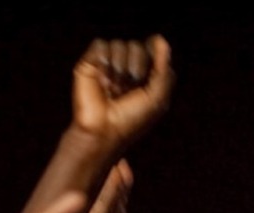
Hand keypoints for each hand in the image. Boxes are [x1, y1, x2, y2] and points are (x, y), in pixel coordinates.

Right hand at [72, 36, 175, 150]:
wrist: (103, 131)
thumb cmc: (131, 120)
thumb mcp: (157, 98)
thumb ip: (163, 69)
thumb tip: (160, 39)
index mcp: (144, 78)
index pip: (152, 52)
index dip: (154, 54)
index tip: (151, 67)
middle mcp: (126, 71)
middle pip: (136, 46)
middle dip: (137, 64)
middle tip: (130, 84)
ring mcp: (108, 67)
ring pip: (118, 44)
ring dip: (119, 66)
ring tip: (113, 87)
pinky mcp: (90, 64)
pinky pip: (100, 45)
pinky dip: (103, 59)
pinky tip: (102, 78)